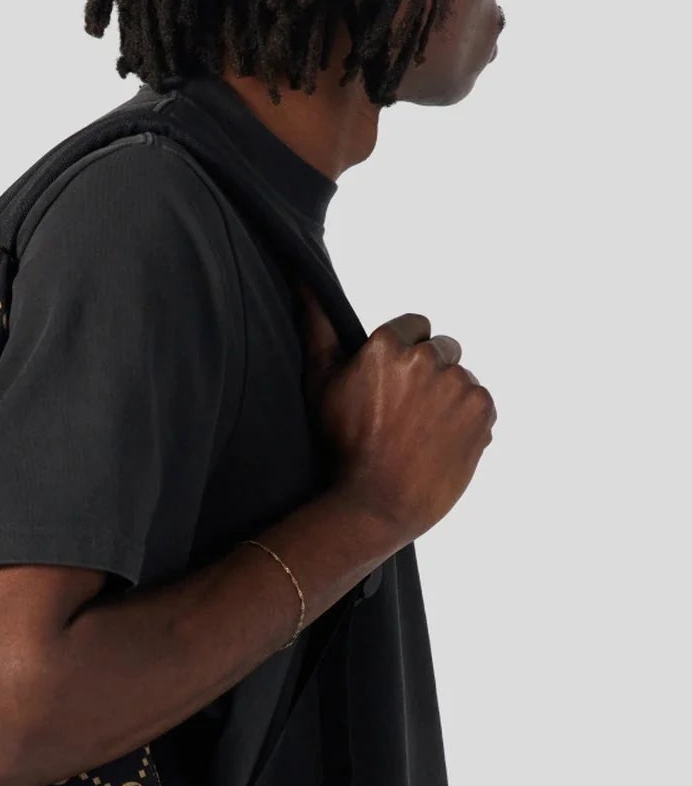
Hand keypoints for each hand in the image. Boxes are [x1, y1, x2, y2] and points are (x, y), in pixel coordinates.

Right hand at [301, 289, 496, 550]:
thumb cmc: (342, 448)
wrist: (376, 506)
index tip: (391, 389)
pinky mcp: (483, 410)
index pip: (414, 327)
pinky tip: (440, 445)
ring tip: (422, 435)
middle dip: (428, 376)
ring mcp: (459, 384)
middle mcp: (428, 358)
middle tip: (406, 416)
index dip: (402, 358)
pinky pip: (481, 404)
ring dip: (448, 400)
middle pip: (443, 350)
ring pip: (460, 380)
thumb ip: (317, 327)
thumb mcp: (320, 385)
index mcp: (388, 345)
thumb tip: (303, 279)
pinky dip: (467, 422)